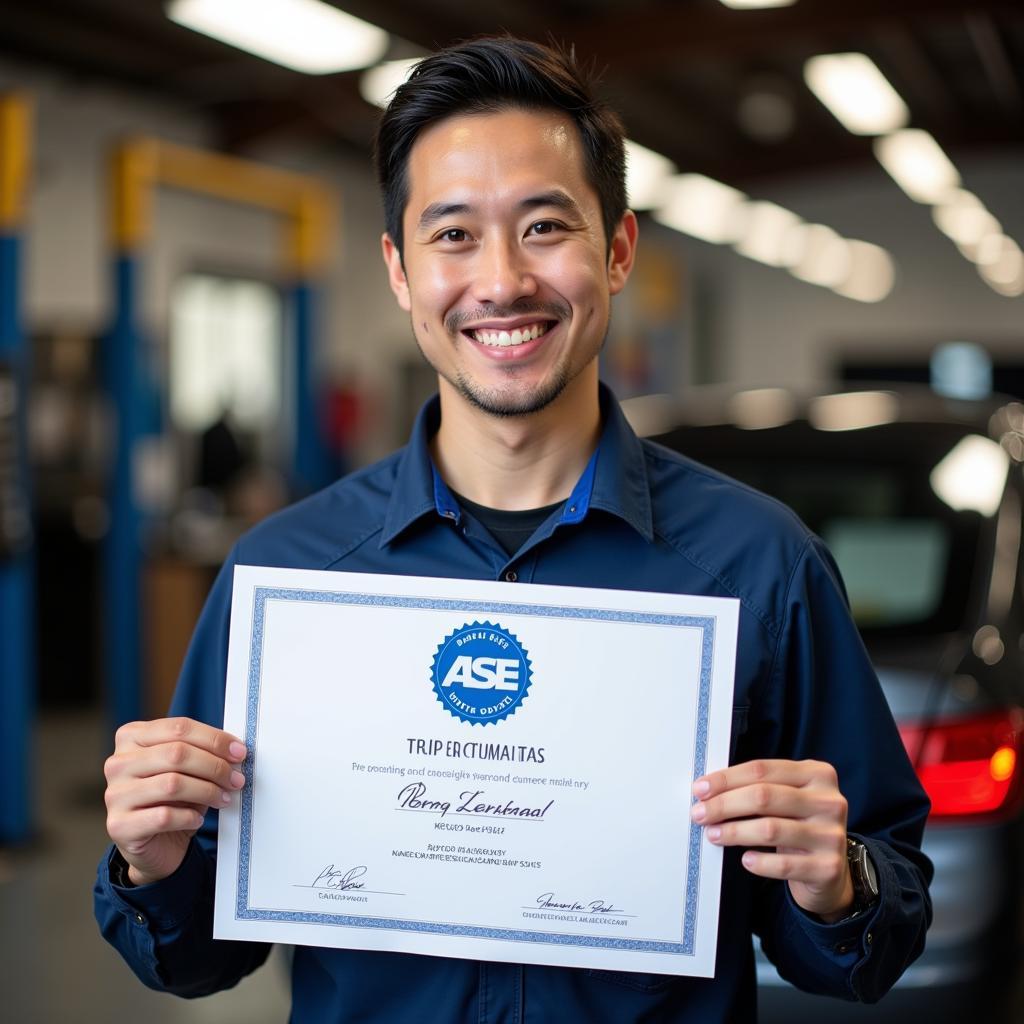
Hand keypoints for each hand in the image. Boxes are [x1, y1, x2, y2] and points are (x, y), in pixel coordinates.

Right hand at [104, 717, 246, 886]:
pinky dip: (189, 817)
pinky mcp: (118, 825)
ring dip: (207, 791)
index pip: (179, 728)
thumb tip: (235, 750)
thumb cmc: (173, 799)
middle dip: (215, 766)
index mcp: (131, 737)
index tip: (239, 752)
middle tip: (236, 779)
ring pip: (172, 784)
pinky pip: (163, 816)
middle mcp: (118, 763)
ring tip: (224, 798)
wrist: (156, 844)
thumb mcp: (187, 768)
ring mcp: (114, 794)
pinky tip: (198, 819)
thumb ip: (203, 752)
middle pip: (177, 753)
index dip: (215, 738)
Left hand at [691, 759, 853, 921]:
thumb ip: (758, 787)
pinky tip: (746, 860)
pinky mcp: (828, 867)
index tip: (700, 789)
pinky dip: (760, 862)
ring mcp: (831, 835)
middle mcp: (828, 801)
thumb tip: (707, 789)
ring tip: (713, 834)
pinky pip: (784, 864)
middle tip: (699, 813)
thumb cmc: (798, 824)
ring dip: (734, 832)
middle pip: (763, 796)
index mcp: (817, 774)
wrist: (830, 870)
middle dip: (724, 804)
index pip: (762, 770)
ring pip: (770, 829)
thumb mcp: (787, 797)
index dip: (726, 778)